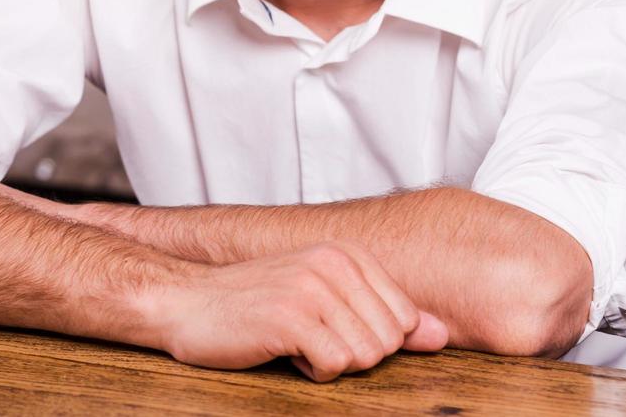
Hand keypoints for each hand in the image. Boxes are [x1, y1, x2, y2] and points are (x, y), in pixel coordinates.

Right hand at [151, 240, 448, 381]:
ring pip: (365, 357)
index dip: (371, 341)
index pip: (404, 319)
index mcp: (349, 254)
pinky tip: (283, 350)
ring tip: (295, 341)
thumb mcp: (326, 300)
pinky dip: (310, 372)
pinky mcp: (291, 316)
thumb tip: (439, 335)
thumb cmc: (255, 305)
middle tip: (309, 338)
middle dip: (352, 355)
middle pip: (388, 343)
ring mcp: (314, 287)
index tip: (331, 329)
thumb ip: (383, 314)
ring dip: (329, 364)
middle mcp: (336, 263)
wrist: (186, 302)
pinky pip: (334, 366)